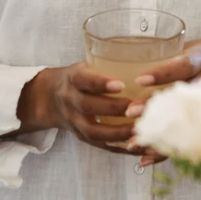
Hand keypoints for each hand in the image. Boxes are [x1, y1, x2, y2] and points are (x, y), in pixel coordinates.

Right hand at [18, 64, 163, 163]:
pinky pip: (102, 147)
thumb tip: (150, 50)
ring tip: (142, 131)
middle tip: (139, 108)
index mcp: (74, 79)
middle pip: (89, 107)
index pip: (85, 80)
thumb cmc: (81, 78)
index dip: (101, 83)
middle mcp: (71, 101)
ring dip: (119, 133)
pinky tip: (141, 147)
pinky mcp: (83, 138)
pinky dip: (122, 149)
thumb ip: (110, 63)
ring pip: (94, 132)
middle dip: (115, 109)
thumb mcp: (88, 64)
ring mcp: (75, 123)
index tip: (121, 84)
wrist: (50, 98)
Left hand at [122, 37, 200, 149]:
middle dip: (155, 107)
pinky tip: (145, 157)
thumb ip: (176, 53)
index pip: (183, 66)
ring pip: (184, 123)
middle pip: (181, 98)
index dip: (162, 73)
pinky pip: (190, 141)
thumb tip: (139, 55)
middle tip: (132, 113)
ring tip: (133, 142)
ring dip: (158, 134)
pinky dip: (167, 151)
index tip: (140, 80)